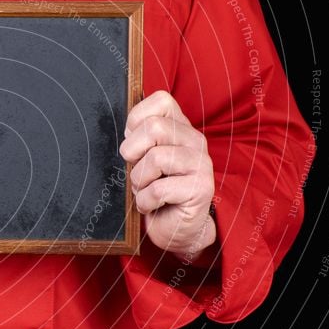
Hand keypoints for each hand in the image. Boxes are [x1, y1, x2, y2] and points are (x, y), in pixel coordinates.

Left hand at [119, 90, 215, 260]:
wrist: (176, 228)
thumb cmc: (155, 191)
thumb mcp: (141, 159)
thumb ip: (138, 137)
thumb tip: (126, 128)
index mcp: (181, 128)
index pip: (161, 101)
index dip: (136, 121)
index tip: (135, 146)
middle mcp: (195, 141)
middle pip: (154, 127)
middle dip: (133, 154)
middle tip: (139, 172)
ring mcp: (201, 164)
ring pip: (155, 158)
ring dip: (140, 181)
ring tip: (146, 190)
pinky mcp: (201, 189)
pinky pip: (159, 190)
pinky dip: (146, 202)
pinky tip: (154, 206)